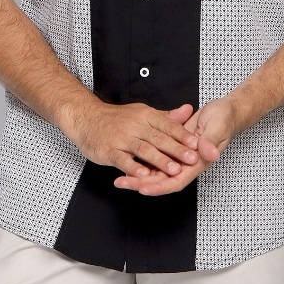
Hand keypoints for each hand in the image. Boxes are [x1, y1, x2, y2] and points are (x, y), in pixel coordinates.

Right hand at [68, 101, 200, 178]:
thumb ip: (166, 116)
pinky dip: (133, 167)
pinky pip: (122, 160)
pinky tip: (143, 174)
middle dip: (176, 149)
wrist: (87, 118)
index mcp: (145, 115)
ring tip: (174, 169)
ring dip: (159, 160)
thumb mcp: (143, 112)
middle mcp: (135, 125)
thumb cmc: (117, 118)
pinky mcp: (109, 150)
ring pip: (143, 149)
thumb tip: (188, 110)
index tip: (197, 143)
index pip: (167, 125)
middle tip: (192, 158)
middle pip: (158, 138)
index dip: (182, 135)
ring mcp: (121, 138)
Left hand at [114, 97, 236, 195]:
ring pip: (157, 172)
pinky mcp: (174, 148)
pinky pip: (157, 159)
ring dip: (139, 175)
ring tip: (120, 179)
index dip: (159, 186)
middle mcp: (188, 164)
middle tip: (121, 182)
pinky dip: (144, 162)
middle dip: (141, 183)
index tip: (142, 187)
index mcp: (199, 162)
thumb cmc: (223, 118)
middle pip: (162, 180)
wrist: (225, 111)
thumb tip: (207, 154)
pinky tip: (129, 162)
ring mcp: (180, 157)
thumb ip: (210, 141)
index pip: (176, 180)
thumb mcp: (218, 127)